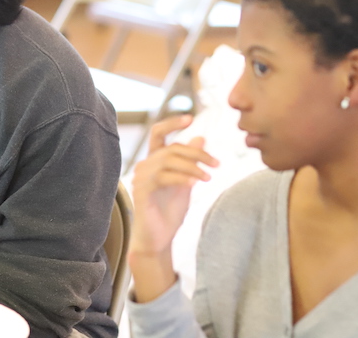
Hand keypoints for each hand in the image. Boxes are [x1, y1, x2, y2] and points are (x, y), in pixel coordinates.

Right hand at [130, 115, 219, 256]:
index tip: (191, 119)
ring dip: (193, 167)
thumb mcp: (186, 182)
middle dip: (197, 154)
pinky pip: (163, 177)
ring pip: (168, 160)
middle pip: (172, 148)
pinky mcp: (142, 190)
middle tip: (216, 164)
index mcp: (154, 160)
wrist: (158, 239)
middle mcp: (145, 165)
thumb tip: (200, 137)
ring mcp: (141, 177)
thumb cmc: (169, 212)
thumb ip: (191, 162)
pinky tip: (195, 184)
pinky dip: (181, 178)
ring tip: (208, 178)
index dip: (172, 123)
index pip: (159, 133)